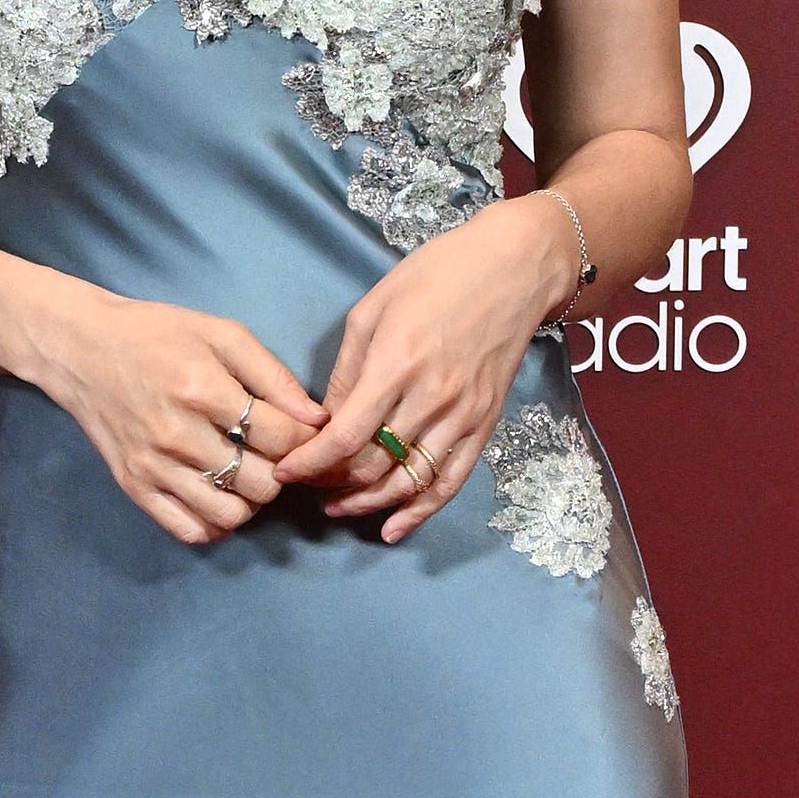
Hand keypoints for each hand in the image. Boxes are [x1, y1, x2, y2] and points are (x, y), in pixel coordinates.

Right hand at [28, 286, 324, 549]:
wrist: (80, 350)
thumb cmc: (155, 334)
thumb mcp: (219, 333)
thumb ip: (272, 374)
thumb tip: (316, 418)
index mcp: (202, 389)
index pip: (280, 437)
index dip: (306, 439)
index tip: (305, 431)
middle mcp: (177, 435)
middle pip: (262, 483)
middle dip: (282, 470)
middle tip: (276, 452)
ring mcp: (153, 468)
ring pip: (230, 514)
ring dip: (251, 500)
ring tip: (247, 473)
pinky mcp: (135, 488)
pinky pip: (190, 530)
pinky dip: (215, 522)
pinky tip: (218, 494)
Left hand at [275, 199, 577, 543]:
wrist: (515, 268)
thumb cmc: (438, 274)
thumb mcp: (373, 308)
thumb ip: (347, 370)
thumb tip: (326, 418)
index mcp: (395, 365)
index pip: (342, 437)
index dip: (307, 464)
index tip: (283, 471)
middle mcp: (430, 399)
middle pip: (371, 466)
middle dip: (330, 483)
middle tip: (306, 484)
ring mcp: (461, 416)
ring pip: (406, 483)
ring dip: (366, 504)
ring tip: (338, 506)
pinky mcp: (484, 425)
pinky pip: (449, 482)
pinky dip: (419, 512)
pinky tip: (392, 529)